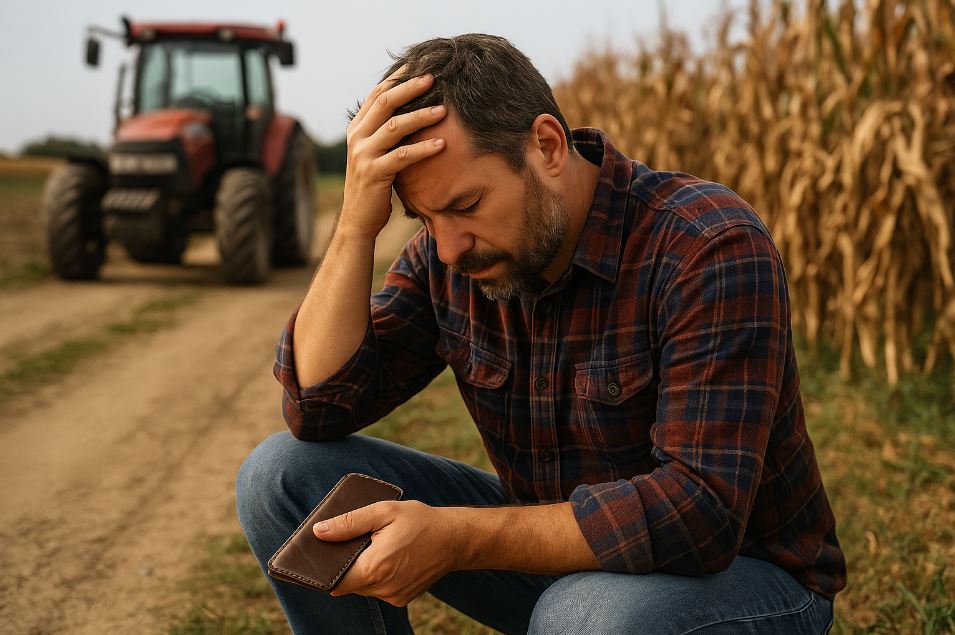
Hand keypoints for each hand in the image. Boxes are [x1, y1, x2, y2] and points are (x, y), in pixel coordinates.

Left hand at [314, 499, 461, 605]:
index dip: (323, 570)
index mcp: (375, 567)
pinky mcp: (402, 598)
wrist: (456, 539)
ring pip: (362, 587)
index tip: (320, 557)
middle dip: (344, 566)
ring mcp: (393, 596)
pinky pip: (378, 590)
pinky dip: (376, 576)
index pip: (333, 581)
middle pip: (347, 584)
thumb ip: (349, 523)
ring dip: (361, 570)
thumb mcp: (383, 512)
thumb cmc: (420, 521)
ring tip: (372, 546)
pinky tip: (386, 557)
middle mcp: (383, 588)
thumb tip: (319, 532)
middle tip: (350, 542)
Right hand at [340, 71, 447, 238]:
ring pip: (394, 126)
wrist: (358, 220)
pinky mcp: (374, 173)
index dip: (398, 78)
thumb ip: (385, 133)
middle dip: (410, 88)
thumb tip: (410, 111)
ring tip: (444, 110)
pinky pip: (402, 156)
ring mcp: (363, 155)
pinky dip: (423, 148)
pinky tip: (441, 143)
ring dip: (421, 115)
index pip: (377, 94)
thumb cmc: (374, 186)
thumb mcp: (376, 153)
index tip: (420, 65)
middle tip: (433, 78)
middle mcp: (357, 137)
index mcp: (357, 128)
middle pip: (384, 102)